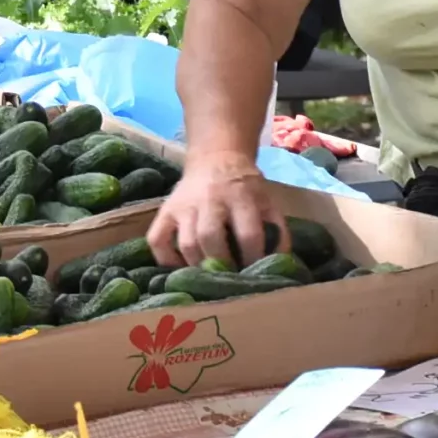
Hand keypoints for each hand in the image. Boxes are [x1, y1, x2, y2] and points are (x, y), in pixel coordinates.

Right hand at [149, 153, 281, 266]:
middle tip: (229, 279)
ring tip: (209, 277)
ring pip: (186, 242)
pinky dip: (166, 259)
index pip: (248, 233)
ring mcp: (184, 205)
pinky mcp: (166, 210)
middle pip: (211, 237)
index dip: (253, 258)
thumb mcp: (268, 202)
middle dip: (222, 264)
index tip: (255, 273)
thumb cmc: (246, 187)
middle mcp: (209, 199)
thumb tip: (280, 265)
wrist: (217, 158)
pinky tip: (181, 268)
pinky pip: (157, 239)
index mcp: (240, 196)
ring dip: (198, 266)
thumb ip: (277, 231)